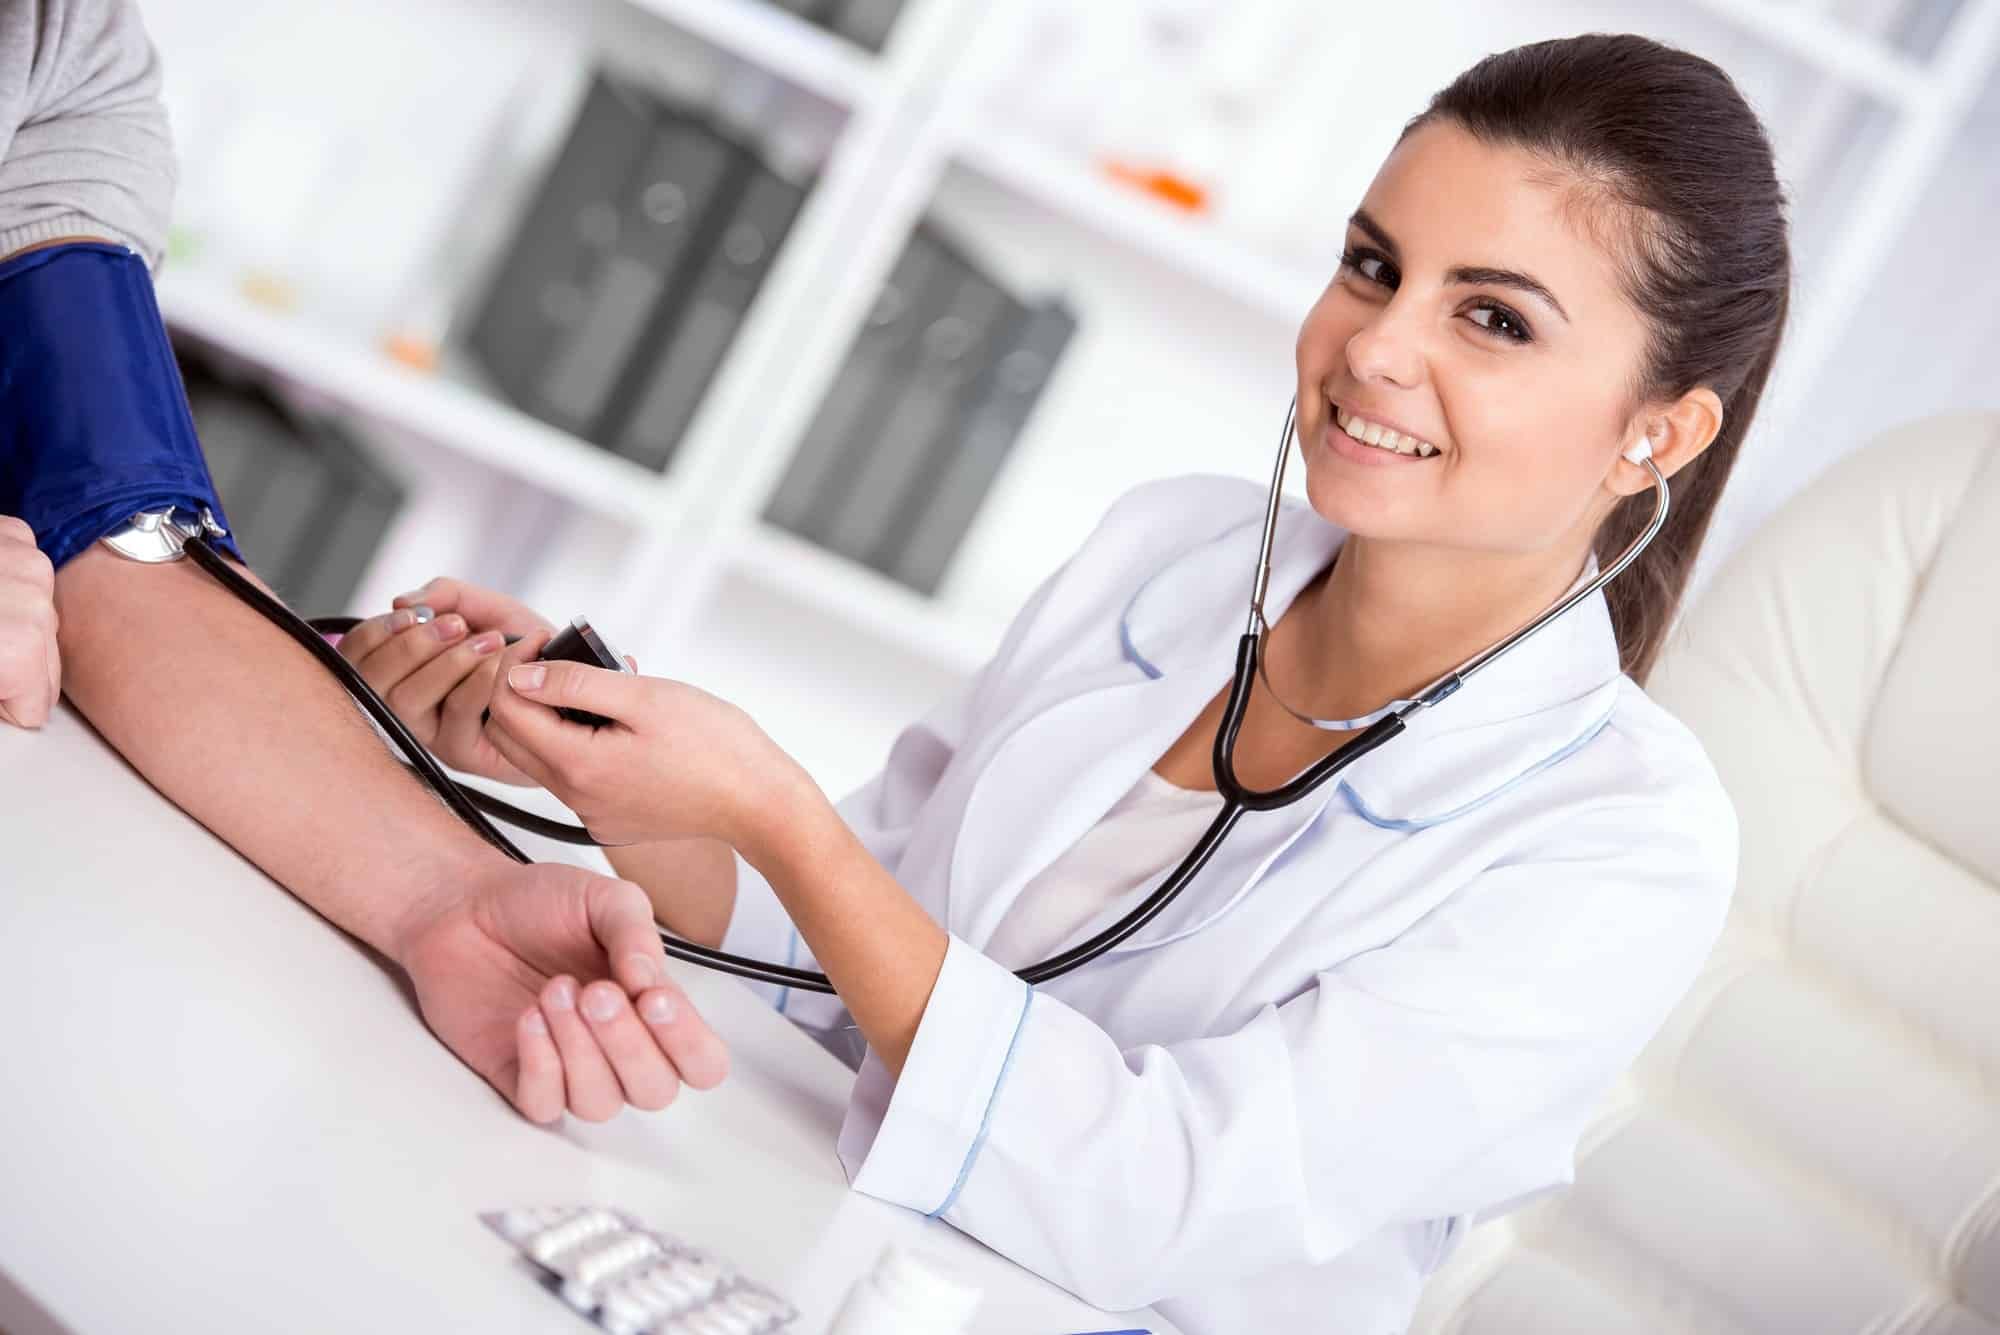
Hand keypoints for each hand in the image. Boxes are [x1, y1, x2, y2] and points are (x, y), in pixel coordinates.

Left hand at [0, 516, 58, 728]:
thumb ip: (6, 693)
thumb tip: (20, 710)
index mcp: (19, 641)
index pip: (35, 705)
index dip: (6, 704)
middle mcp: (32, 597)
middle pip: (45, 658)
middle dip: (15, 665)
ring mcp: (24, 558)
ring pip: (42, 614)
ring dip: (17, 624)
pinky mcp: (13, 532)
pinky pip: (28, 570)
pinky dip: (11, 582)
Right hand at [337, 578, 551, 782]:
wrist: (571, 680)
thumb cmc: (523, 647)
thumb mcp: (486, 609)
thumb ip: (447, 595)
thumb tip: (402, 602)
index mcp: (401, 671)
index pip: (357, 655)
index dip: (376, 632)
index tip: (410, 613)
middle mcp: (406, 707)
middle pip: (375, 681)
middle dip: (413, 646)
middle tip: (457, 624)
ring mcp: (430, 734)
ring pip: (408, 701)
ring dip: (448, 663)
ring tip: (491, 641)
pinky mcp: (461, 752)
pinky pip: (455, 714)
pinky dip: (478, 682)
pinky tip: (503, 665)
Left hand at [391, 858, 729, 1122]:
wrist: (465, 907)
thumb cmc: (539, 904)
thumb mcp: (603, 900)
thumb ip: (636, 934)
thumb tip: (651, 978)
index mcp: (653, 1007)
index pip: (701, 1060)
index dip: (688, 1043)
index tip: (655, 998)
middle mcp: (618, 1046)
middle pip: (655, 1091)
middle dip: (628, 1044)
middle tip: (596, 991)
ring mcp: (570, 1068)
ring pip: (600, 1103)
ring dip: (579, 1049)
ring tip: (553, 991)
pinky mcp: (519, 1078)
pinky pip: (545, 1104)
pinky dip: (540, 1065)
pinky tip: (528, 1019)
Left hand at [482, 630, 808, 849]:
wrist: (759, 802)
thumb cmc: (716, 746)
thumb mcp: (645, 697)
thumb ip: (575, 684)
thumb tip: (521, 675)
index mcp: (578, 766)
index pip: (504, 709)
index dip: (515, 665)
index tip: (545, 641)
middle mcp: (576, 798)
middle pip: (511, 737)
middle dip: (523, 690)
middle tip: (560, 658)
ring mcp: (592, 813)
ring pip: (542, 756)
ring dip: (555, 715)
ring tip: (602, 687)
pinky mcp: (611, 819)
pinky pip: (576, 775)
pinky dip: (582, 742)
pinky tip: (621, 723)